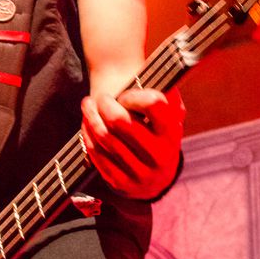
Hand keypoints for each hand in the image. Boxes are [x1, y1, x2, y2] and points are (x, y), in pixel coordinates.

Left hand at [81, 86, 184, 200]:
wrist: (156, 179)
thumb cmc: (159, 135)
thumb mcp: (170, 116)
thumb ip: (166, 95)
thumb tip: (160, 74)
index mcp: (172, 133)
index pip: (153, 103)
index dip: (133, 95)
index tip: (124, 94)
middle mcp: (160, 156)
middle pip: (120, 121)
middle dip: (104, 104)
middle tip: (100, 97)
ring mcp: (140, 173)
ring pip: (105, 138)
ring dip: (91, 117)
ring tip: (87, 105)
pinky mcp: (121, 184)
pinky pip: (97, 154)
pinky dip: (88, 135)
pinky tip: (87, 124)